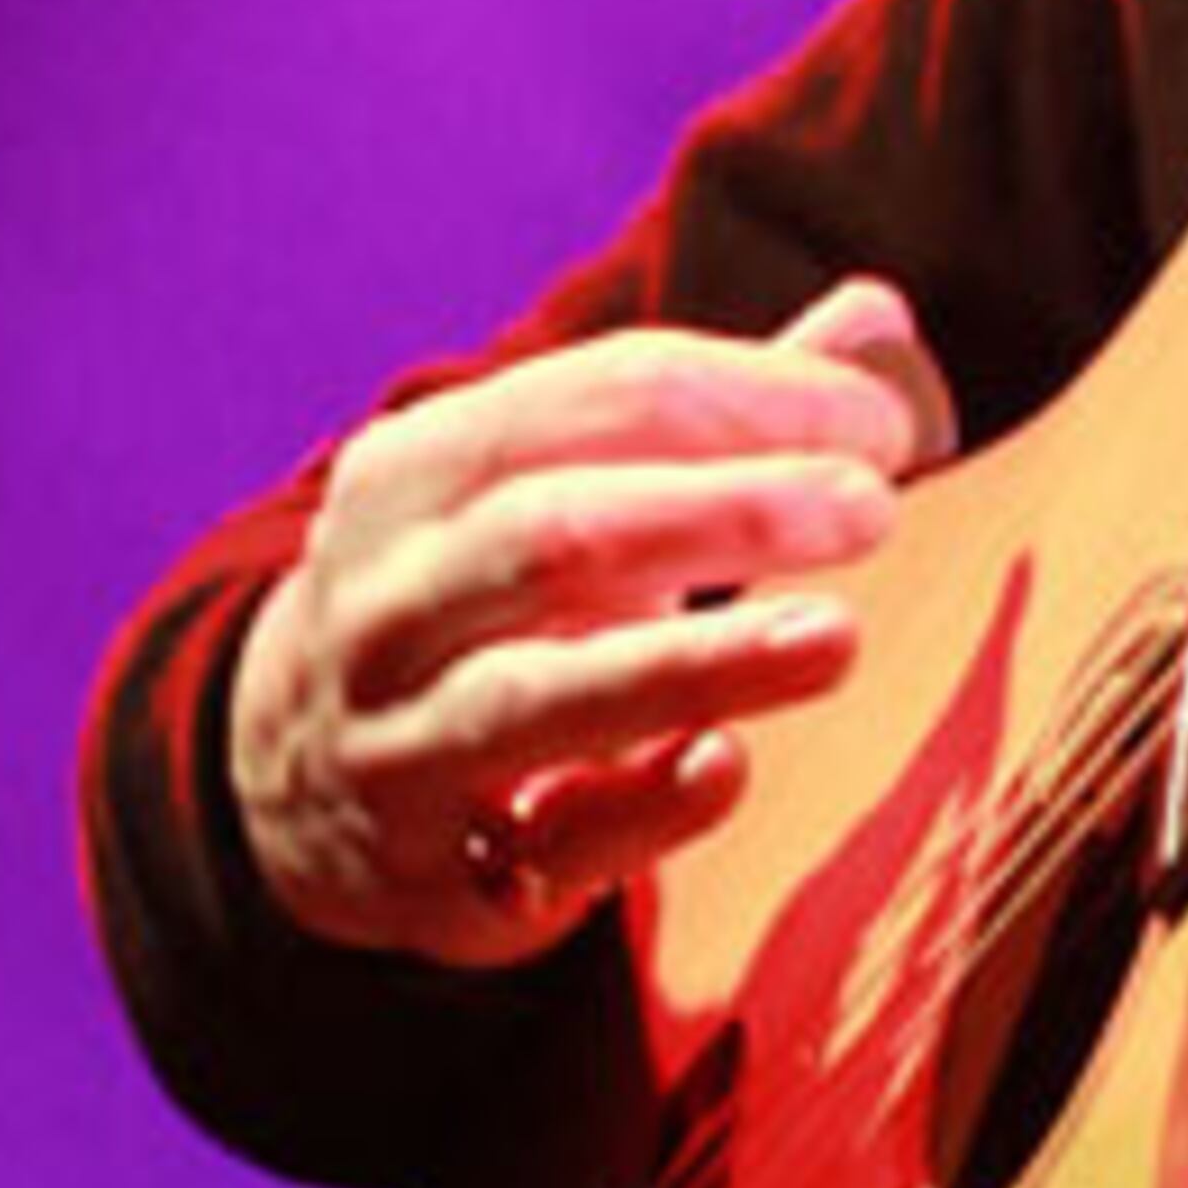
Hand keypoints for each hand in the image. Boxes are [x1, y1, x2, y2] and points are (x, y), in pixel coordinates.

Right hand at [228, 275, 958, 967]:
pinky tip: (727, 765)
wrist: (300, 780)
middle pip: (557, 534)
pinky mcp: (443, 871)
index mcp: (414, 473)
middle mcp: (388, 601)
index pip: (594, 400)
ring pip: (538, 696)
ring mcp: (399, 741)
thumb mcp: (555, 487)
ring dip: (697, 664)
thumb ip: (714, 413)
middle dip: (726, 510)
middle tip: (872, 506)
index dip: (752, 398)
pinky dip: (646, 806)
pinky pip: (551, 841)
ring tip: (834, 635)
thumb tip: (881, 316)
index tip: (886, 422)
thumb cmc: (488, 602)